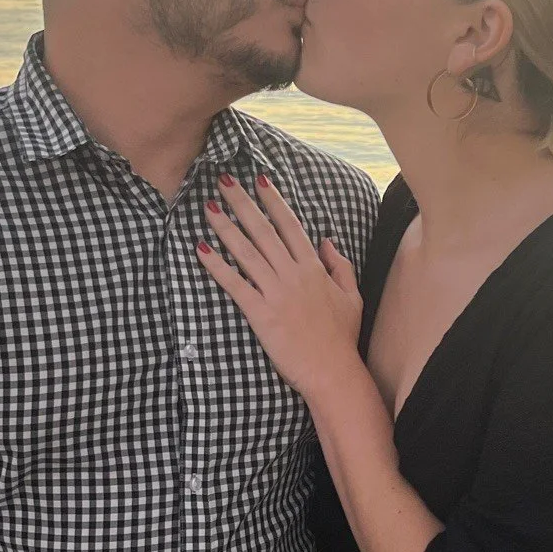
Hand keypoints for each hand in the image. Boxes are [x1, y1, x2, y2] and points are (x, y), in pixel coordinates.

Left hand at [196, 172, 362, 401]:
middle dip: (242, 203)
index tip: (259, 180)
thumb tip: (327, 241)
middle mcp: (293, 275)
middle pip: (263, 231)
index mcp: (313, 269)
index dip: (273, 201)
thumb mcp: (351, 296)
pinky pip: (234, 284)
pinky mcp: (260, 314)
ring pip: (246, 252)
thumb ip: (340, 265)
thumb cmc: (342, 338)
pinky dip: (216, 266)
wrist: (333, 371)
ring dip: (225, 227)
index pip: (290, 226)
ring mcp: (275, 293)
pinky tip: (201, 249)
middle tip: (223, 181)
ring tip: (208, 207)